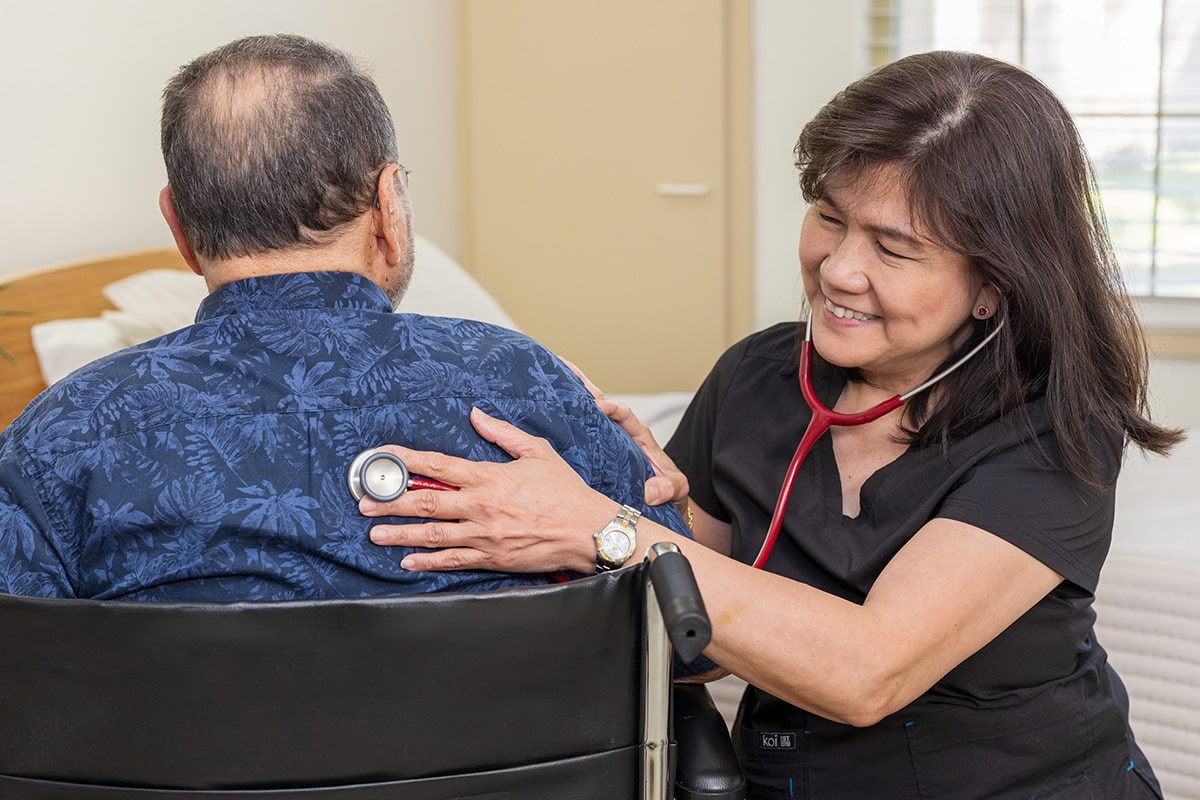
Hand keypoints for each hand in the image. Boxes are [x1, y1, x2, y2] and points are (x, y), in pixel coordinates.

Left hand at [360, 408, 617, 573]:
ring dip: (400, 534)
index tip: (384, 458)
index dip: (407, 460)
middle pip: (425, 502)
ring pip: (432, 534)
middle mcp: (481, 506)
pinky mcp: (492, 558)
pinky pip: (453, 561)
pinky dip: (428, 562)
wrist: (588, 530)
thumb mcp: (537, 451)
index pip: (438, 465)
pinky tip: (409, 562)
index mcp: (488, 477)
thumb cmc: (566, 490)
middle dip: (390, 502)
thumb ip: (502, 433)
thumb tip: (476, 415)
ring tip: (374, 534)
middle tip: (364, 504)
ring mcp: (484, 535)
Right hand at [563, 359, 689, 506]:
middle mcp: (620, 431)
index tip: (597, 406)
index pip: (624, 414)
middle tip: (563, 366)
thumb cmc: (667, 489)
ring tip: (550, 373)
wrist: (658, 499)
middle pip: (601, 402)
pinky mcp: (595, 448)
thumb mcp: (675, 489)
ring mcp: (606, 438)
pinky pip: (579, 428)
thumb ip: (668, 487)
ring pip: (587, 411)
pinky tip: (548, 405)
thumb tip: (650, 491)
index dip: (612, 408)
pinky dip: (565, 416)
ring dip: (570, 393)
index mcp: (638, 435)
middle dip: (584, 386)